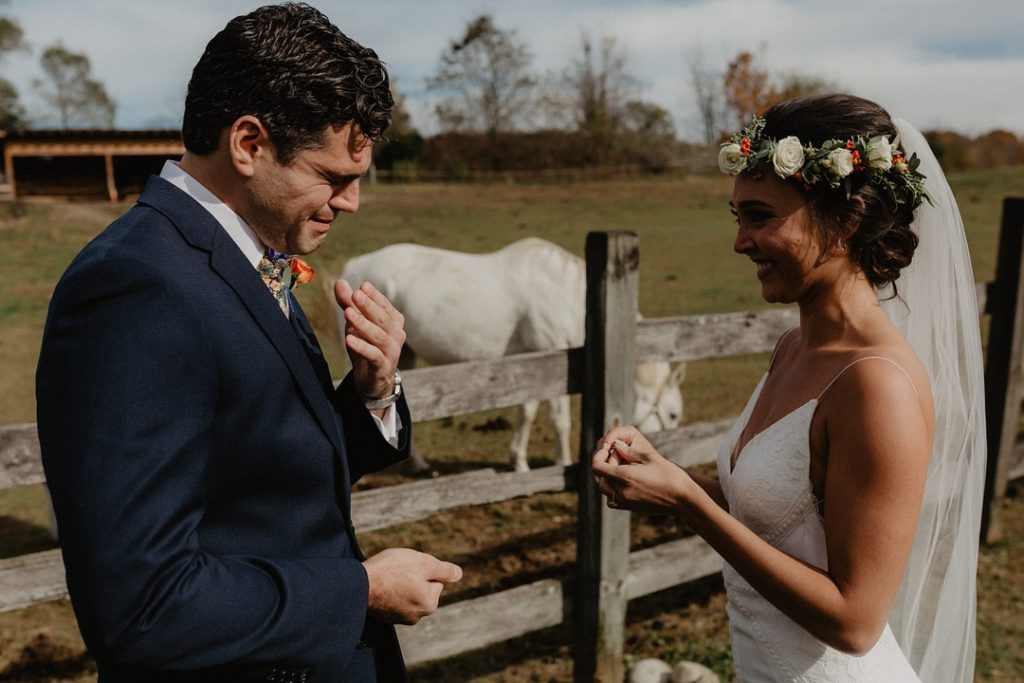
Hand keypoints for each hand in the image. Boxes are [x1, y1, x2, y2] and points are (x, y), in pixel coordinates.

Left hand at [334, 279, 405, 398]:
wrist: (374, 380)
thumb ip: (349, 304)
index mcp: (393, 321)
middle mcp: (397, 335)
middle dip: (368, 306)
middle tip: (355, 295)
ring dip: (363, 324)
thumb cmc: (367, 347)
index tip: (362, 286)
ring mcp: (392, 351)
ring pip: (378, 336)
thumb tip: (340, 282)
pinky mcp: (383, 366)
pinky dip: (361, 347)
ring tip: (347, 313)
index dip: (374, 296)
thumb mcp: (356, 324)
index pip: (385, 306)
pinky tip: (348, 339)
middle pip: (382, 318)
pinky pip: (373, 355)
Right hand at [362, 548, 462, 624]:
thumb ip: (444, 570)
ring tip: (388, 577)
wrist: (358, 584)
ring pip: (408, 592)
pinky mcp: (386, 616)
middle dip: (412, 577)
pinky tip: (381, 585)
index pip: (435, 579)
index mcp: (430, 603)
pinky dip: (390, 591)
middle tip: (397, 570)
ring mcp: (400, 618)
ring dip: (400, 584)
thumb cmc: (392, 570)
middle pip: (422, 587)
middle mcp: (417, 615)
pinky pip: (394, 599)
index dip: (423, 568)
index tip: (409, 567)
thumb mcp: (423, 563)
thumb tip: (459, 574)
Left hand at [591, 425, 693, 513]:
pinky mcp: (631, 508)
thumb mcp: (650, 457)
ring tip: (620, 469)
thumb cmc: (670, 475)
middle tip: (615, 458)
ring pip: (605, 490)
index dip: (598, 456)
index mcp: (625, 477)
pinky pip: (612, 500)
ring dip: (607, 479)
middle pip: (599, 478)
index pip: (597, 467)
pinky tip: (625, 482)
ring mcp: (625, 502)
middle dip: (603, 467)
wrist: (684, 499)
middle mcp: (621, 491)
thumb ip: (630, 451)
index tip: (608, 450)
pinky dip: (612, 491)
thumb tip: (616, 445)